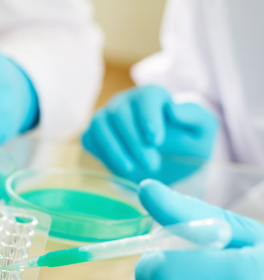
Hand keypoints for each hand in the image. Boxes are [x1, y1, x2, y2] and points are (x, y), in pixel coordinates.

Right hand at [82, 85, 218, 183]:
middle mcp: (125, 102)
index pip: (146, 98)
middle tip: (151, 165)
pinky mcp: (93, 134)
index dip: (148, 117)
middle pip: (120, 114)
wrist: (167, 162)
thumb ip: (195, 117)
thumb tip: (173, 110)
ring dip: (114, 150)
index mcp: (152, 95)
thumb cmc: (186, 143)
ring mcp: (106, 117)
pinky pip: (89, 139)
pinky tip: (119, 167)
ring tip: (131, 170)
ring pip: (100, 126)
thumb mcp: (203, 130)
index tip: (156, 140)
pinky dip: (101, 153)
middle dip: (134, 141)